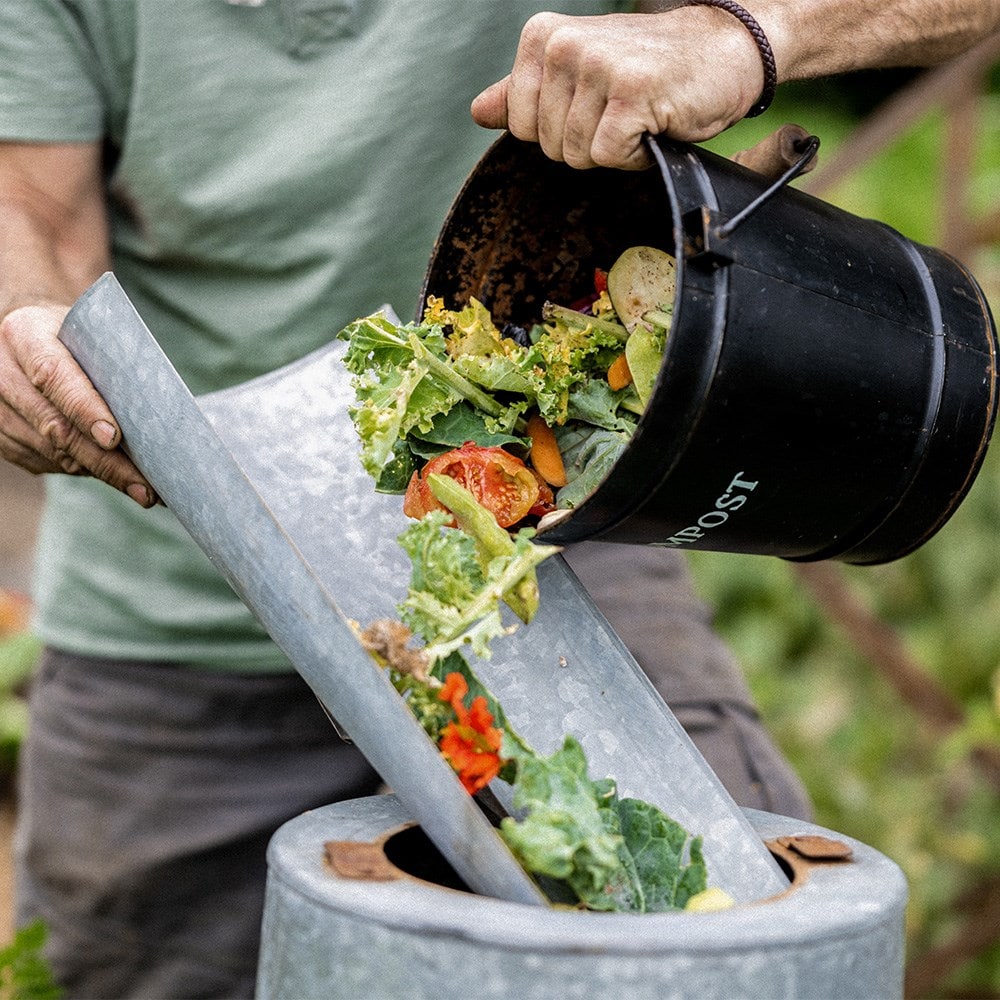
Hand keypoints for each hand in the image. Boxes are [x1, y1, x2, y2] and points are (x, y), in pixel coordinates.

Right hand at [0, 303, 157, 505]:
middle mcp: (2, 373)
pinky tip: (114, 477)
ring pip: (52, 452)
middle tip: (145, 486)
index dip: (84, 409)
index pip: (53, 376)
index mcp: (24, 335)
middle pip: (55, 426)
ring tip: (142, 488)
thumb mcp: (91, 330)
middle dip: (106, 461)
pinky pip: (46, 462)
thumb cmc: (77, 334)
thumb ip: (114, 359)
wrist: (34, 337)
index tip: (114, 438)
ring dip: (100, 473)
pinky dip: (83, 470)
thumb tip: (159, 406)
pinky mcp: (2, 437)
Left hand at [471, 9, 764, 169]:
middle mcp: (564, 45)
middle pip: (548, 146)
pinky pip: (610, 157)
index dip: (560, 132)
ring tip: (641, 114)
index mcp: (542, 38)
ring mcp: (596, 66)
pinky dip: (637, 155)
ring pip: (577, 155)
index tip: (595, 106)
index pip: (519, 127)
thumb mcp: (580, 75)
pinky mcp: (630, 93)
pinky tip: (655, 124)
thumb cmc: (650, 70)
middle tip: (623, 110)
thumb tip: (478, 113)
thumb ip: (525, 94)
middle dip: (588, 143)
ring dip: (616, 149)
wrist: (724, 51)